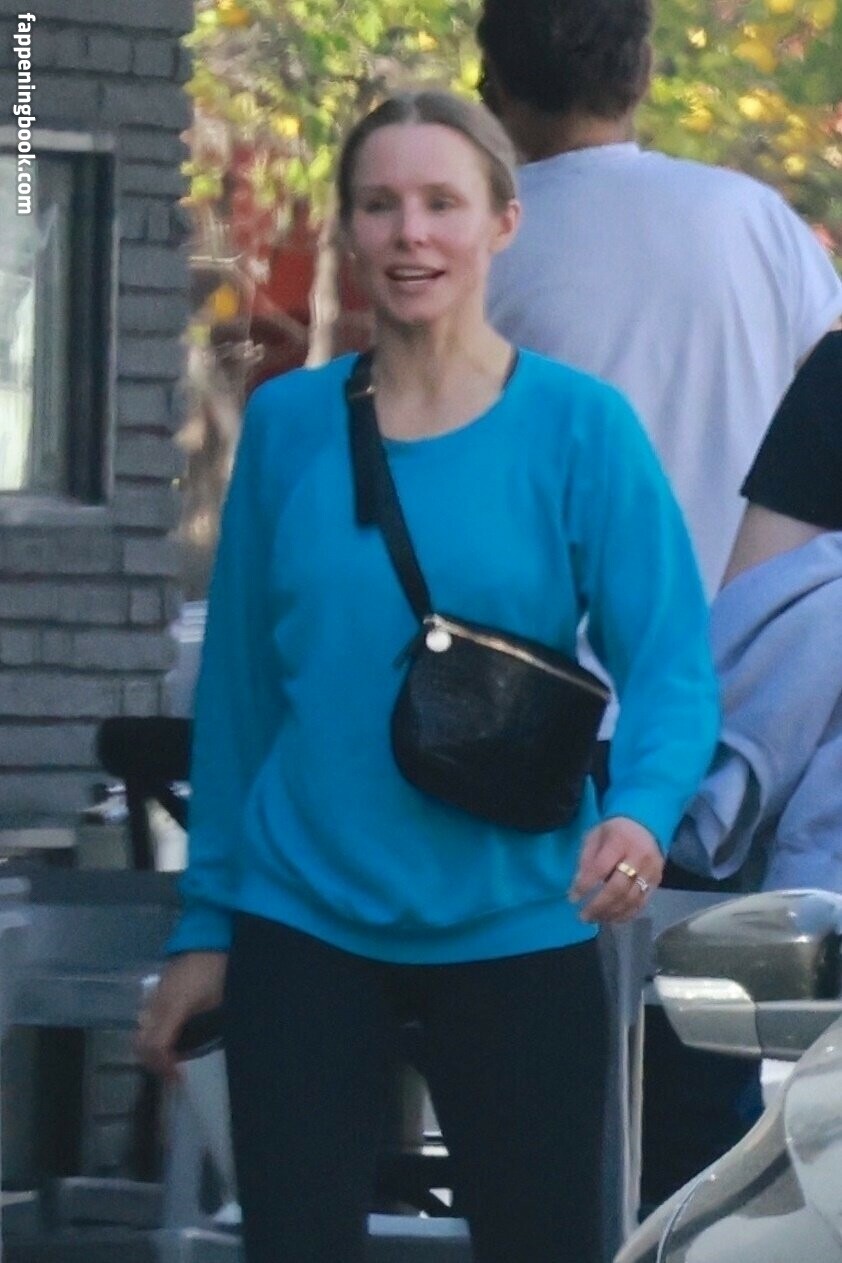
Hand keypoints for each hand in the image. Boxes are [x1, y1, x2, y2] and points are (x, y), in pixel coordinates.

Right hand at [135, 951, 227, 1079]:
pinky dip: (154, 1031)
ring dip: (152, 1047)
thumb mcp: (219, 1003)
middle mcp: (157, 1003)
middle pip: (141, 1042)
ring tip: (172, 1056)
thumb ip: (207, 1029)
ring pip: (142, 1029)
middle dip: (154, 1061)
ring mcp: (155, 994)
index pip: (157, 1047)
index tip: (179, 1079)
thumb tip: (198, 1051)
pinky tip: (173, 1035)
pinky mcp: (158, 988)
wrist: (212, 935)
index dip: (165, 1067)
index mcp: (173, 1007)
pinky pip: (148, 1016)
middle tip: (174, 1071)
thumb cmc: (220, 970)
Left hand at [568, 817, 662, 924]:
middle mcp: (639, 857)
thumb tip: (578, 885)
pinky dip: (625, 914)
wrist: (645, 825)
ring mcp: (651, 870)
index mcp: (620, 841)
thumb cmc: (614, 832)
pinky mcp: (658, 881)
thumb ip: (587, 859)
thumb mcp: (595, 836)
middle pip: (618, 888)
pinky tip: (612, 918)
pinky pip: (642, 903)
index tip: (572, 898)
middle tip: (583, 916)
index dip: (585, 885)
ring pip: (631, 899)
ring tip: (595, 918)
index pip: (600, 868)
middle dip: (598, 905)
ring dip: (611, 913)